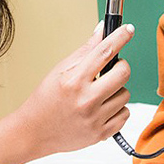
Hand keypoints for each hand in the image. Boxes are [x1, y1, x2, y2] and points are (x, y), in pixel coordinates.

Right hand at [14, 22, 133, 157]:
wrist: (35, 132)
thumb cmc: (46, 99)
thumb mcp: (60, 70)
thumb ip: (85, 51)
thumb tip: (102, 31)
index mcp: (74, 80)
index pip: (104, 52)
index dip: (120, 37)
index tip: (128, 30)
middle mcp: (86, 100)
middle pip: (123, 73)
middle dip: (121, 66)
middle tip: (111, 68)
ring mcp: (95, 119)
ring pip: (125, 94)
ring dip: (117, 90)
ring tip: (100, 93)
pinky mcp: (101, 134)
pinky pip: (125, 114)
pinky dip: (118, 109)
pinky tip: (102, 108)